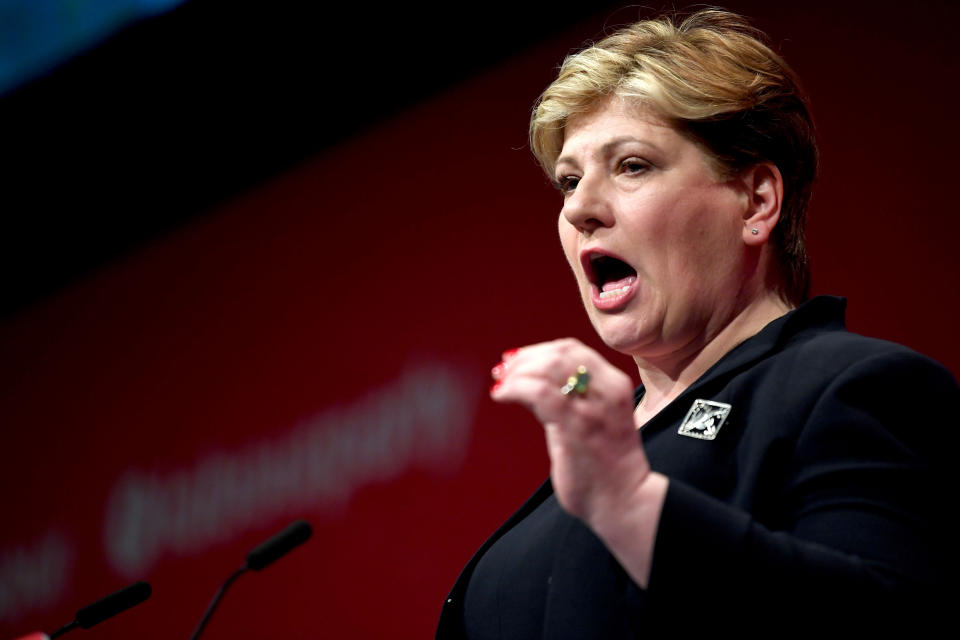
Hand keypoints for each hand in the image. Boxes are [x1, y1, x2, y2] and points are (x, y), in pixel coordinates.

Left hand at [490, 338, 650, 524]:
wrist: (625, 502)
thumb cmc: (605, 465)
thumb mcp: (593, 419)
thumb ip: (568, 399)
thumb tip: (530, 382)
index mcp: (614, 385)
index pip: (572, 349)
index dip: (538, 350)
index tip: (516, 360)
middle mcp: (607, 389)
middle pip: (558, 353)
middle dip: (524, 358)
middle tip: (502, 371)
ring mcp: (592, 407)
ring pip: (548, 367)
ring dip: (517, 372)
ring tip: (500, 384)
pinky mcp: (576, 426)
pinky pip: (539, 392)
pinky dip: (514, 387)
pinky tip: (501, 396)